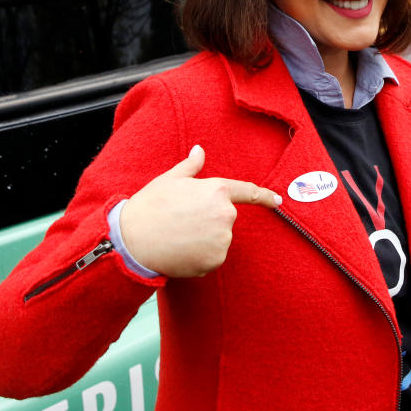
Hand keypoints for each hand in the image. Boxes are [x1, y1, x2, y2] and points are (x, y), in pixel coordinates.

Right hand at [120, 145, 281, 276]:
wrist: (133, 241)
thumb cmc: (150, 206)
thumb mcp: (170, 179)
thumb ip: (191, 166)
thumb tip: (199, 150)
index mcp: (217, 190)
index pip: (248, 192)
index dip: (265, 197)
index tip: (278, 201)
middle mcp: (225, 215)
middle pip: (225, 218)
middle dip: (209, 219)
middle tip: (181, 220)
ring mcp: (222, 240)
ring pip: (218, 239)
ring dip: (204, 239)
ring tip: (178, 235)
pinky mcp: (215, 260)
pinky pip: (212, 257)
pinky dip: (200, 256)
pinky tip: (180, 250)